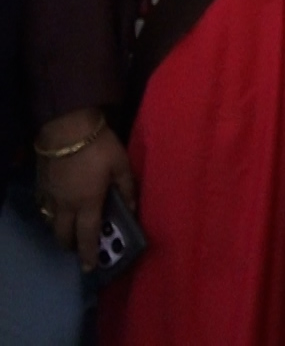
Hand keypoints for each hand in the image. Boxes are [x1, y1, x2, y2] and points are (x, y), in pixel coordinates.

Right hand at [35, 107, 134, 271]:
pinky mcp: (41, 184)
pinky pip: (45, 207)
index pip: (86, 236)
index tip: (89, 268)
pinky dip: (52, 214)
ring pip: (51, 222)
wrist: (66, 127)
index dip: (88, 254)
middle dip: (71, 246)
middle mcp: (66, 205)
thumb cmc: (99, 146)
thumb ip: (127, 188)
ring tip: (71, 229)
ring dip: (61, 231)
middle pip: (63, 235)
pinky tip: (60, 209)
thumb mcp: (122, 165)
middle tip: (81, 247)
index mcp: (88, 203)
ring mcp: (50, 195)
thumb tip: (132, 208)